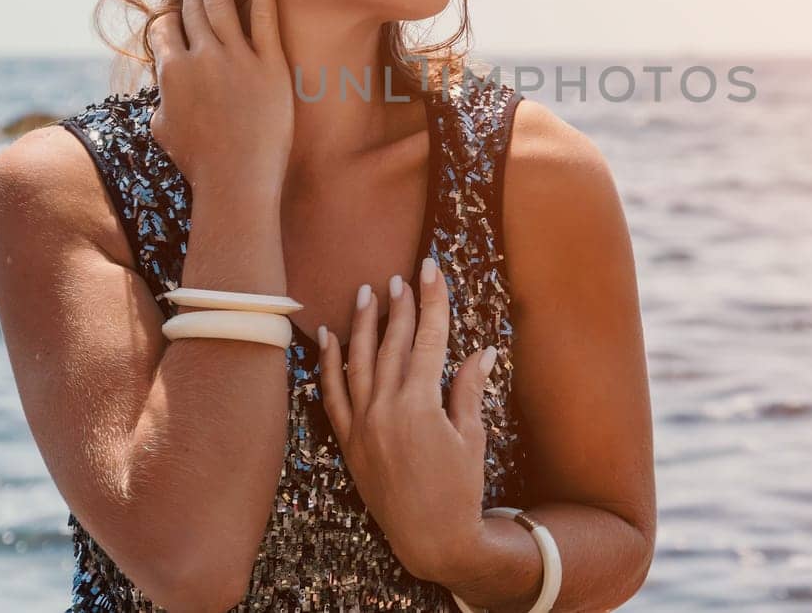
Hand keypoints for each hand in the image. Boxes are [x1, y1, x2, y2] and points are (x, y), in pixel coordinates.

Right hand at [146, 0, 292, 196]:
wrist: (237, 181)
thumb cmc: (201, 165)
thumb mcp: (166, 131)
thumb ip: (163, 102)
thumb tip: (163, 90)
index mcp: (172, 73)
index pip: (165, 31)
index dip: (170, 20)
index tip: (178, 10)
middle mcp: (200, 58)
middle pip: (191, 8)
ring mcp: (235, 57)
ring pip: (219, 2)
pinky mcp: (269, 63)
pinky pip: (264, 12)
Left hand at [316, 255, 498, 582]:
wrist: (431, 540)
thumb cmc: (459, 490)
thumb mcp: (472, 437)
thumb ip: (469, 390)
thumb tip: (482, 352)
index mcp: (420, 404)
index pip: (427, 338)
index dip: (432, 301)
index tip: (431, 270)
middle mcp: (386, 409)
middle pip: (393, 343)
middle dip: (401, 306)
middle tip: (404, 276)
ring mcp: (363, 425)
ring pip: (359, 361)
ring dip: (364, 324)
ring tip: (368, 292)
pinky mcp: (349, 442)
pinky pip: (332, 396)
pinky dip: (329, 364)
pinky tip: (330, 337)